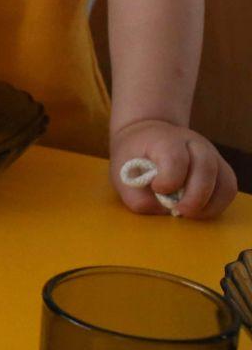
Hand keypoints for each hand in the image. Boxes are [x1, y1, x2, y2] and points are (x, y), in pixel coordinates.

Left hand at [109, 118, 236, 218]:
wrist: (148, 136)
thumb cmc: (134, 157)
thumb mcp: (121, 173)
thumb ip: (136, 196)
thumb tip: (162, 212)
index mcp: (165, 139)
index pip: (175, 157)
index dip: (169, 178)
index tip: (158, 188)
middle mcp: (193, 143)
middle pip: (205, 167)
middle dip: (194, 196)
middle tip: (179, 211)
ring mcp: (211, 154)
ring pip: (223, 179)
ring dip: (208, 204)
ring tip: (188, 213)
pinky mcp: (220, 168)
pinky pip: (228, 188)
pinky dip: (217, 204)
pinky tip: (199, 210)